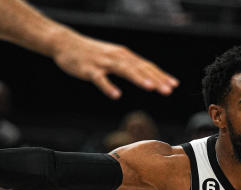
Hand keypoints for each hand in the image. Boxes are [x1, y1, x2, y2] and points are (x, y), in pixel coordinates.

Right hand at [53, 33, 178, 98]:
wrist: (66, 43)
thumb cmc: (93, 53)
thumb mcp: (115, 57)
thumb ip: (132, 67)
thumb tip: (150, 77)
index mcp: (124, 56)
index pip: (147, 66)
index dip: (161, 76)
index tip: (174, 85)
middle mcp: (117, 57)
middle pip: (139, 69)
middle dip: (155, 79)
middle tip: (169, 90)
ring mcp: (103, 63)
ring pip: (123, 70)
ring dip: (138, 78)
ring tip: (151, 88)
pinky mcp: (89, 69)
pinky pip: (100, 79)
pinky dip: (108, 87)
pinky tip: (116, 95)